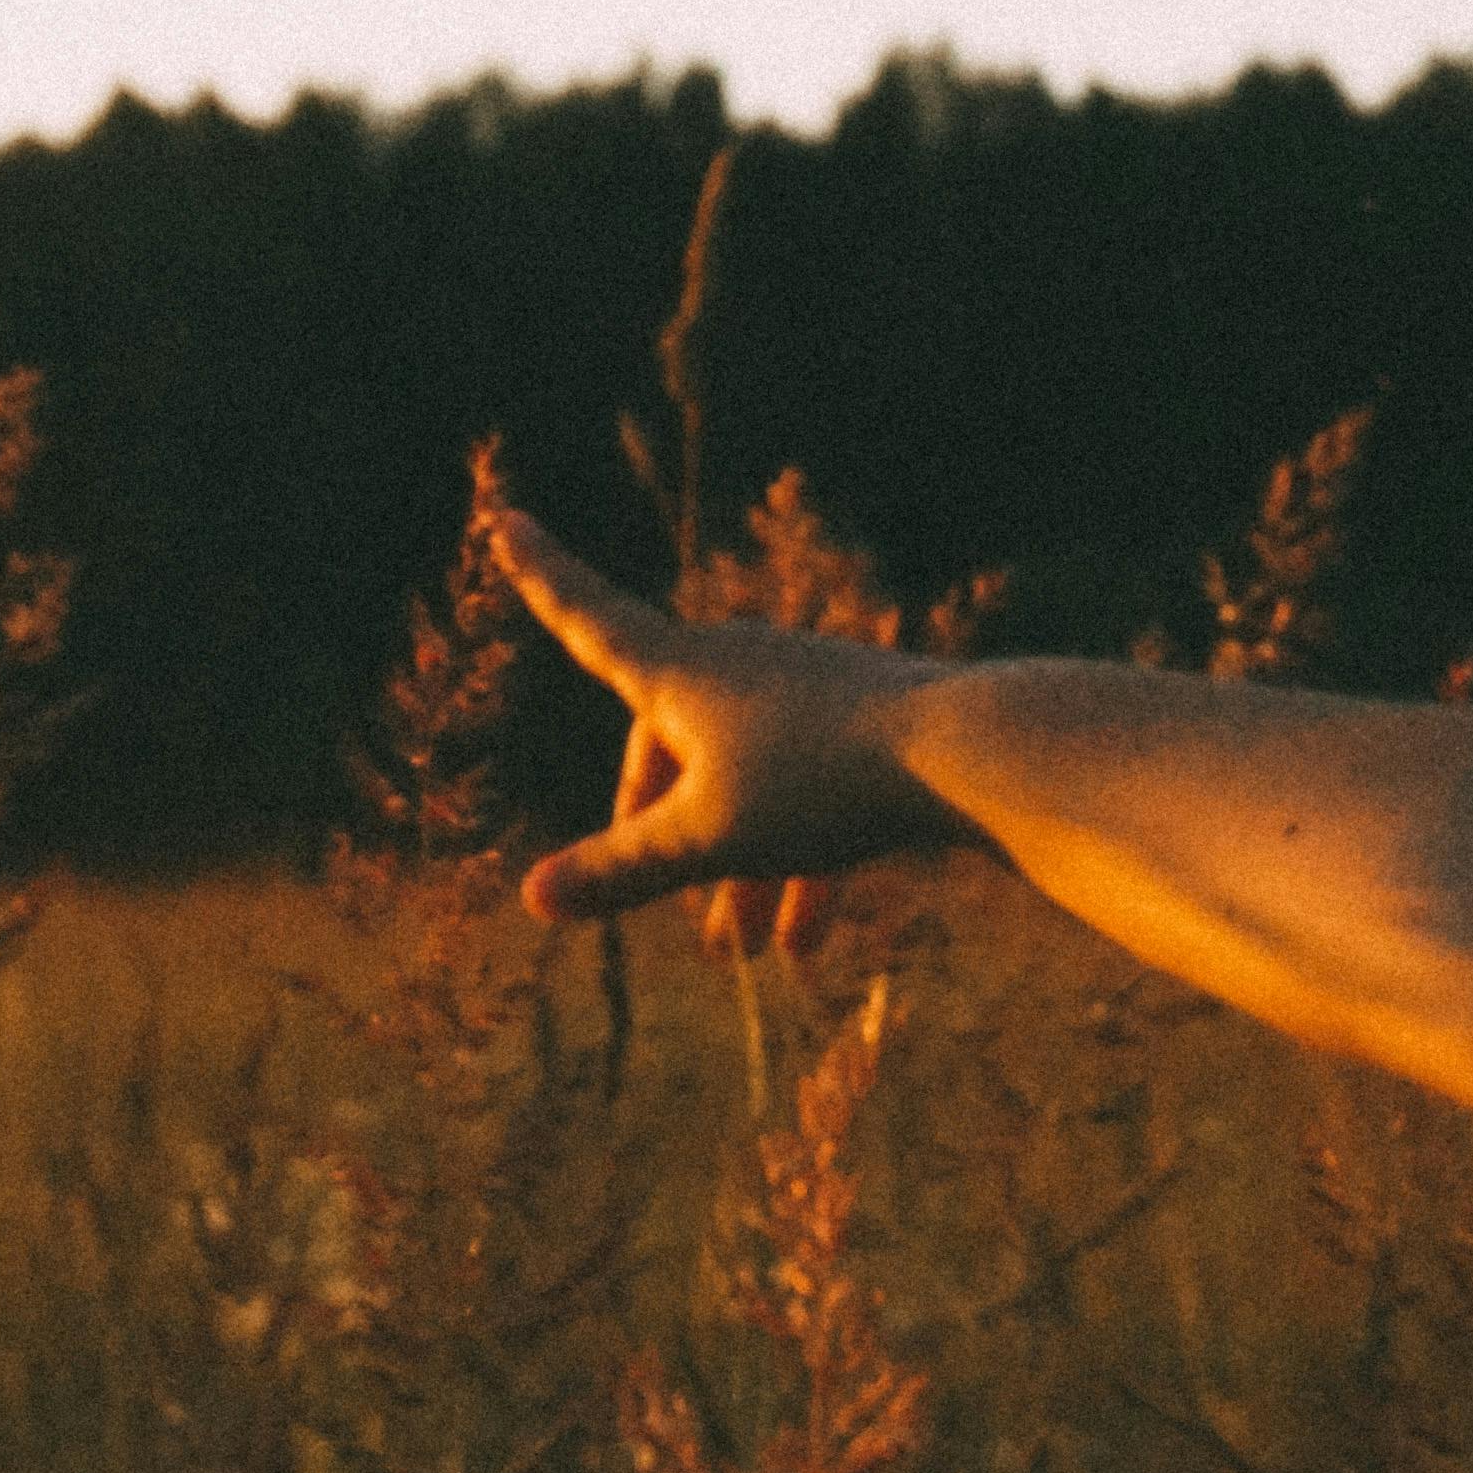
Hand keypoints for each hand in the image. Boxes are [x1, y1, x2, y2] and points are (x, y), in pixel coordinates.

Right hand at [485, 513, 967, 953]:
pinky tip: (808, 942)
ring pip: (745, 779)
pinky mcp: (860, 718)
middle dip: (662, 827)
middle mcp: (737, 660)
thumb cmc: (820, 782)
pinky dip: (799, 857)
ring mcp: (803, 685)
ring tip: (744, 953)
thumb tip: (531, 899)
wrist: (964, 753)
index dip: (543, 577)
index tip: (508, 518)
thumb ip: (621, 869)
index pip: (589, 619)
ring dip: (739, 866)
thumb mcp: (708, 837)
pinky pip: (808, 788)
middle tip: (669, 905)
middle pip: (669, 742)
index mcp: (680, 670)